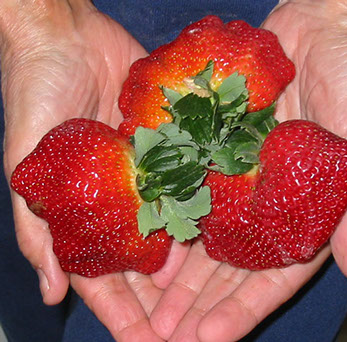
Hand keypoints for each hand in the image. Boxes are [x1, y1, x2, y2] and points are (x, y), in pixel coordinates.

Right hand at [1, 1, 186, 339]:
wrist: (67, 37)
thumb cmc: (35, 93)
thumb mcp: (26, 165)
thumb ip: (36, 228)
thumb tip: (48, 292)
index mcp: (81, 212)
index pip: (100, 277)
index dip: (119, 312)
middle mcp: (116, 199)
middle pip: (141, 261)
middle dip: (159, 297)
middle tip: (185, 328)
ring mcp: (145, 174)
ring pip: (168, 227)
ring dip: (185, 261)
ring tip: (209, 294)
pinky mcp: (166, 145)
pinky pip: (185, 182)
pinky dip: (198, 207)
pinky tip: (218, 233)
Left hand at [150, 1, 346, 340]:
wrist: (327, 25)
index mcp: (303, 209)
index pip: (273, 274)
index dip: (243, 308)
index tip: (211, 337)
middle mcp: (267, 200)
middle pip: (230, 265)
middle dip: (201, 300)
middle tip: (166, 331)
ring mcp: (239, 176)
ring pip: (204, 234)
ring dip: (178, 270)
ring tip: (149, 302)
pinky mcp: (218, 147)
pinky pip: (191, 186)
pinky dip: (171, 214)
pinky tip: (146, 241)